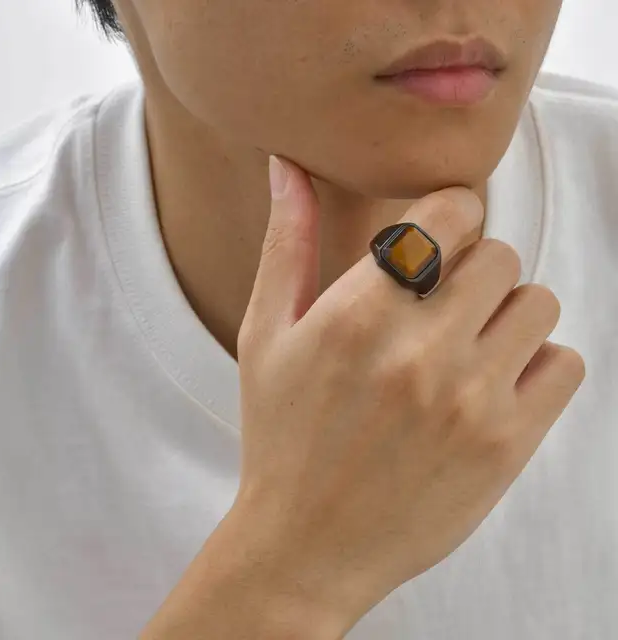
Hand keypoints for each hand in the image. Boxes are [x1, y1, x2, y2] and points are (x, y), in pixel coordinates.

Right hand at [231, 156, 585, 634]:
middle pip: (500, 254)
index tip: (436, 240)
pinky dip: (537, 362)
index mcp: (358, 313)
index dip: (449, 216)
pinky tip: (493, 381)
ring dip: (505, 312)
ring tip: (466, 344)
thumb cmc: (280, 436)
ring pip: (536, 302)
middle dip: (472, 267)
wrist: (307, 544)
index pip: (453, 212)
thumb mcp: (266, 336)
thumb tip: (287, 166)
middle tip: (441, 303)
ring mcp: (470, 400)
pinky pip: (564, 364)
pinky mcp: (506, 446)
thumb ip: (286, 242)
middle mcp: (419, 350)